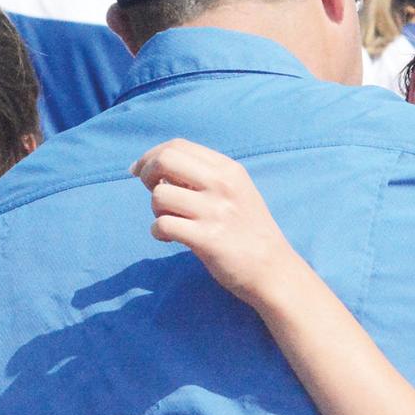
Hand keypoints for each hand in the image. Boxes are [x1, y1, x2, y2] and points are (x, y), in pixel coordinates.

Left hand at [131, 139, 299, 308]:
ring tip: (169, 221)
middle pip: (164, 160)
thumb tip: (158, 171)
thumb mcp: (236, 192)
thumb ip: (204, 177)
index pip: (178, 146)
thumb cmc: (248, 230)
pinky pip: (162, 225)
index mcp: (228, 169)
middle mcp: (222, 185)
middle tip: (150, 191)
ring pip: (159, 195)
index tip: (142, 172)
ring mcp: (214, 211)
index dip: (152, 156)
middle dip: (147, 174)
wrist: (273, 269)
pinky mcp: (206, 239)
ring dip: (155, 210)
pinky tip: (169, 239)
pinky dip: (158, 232)